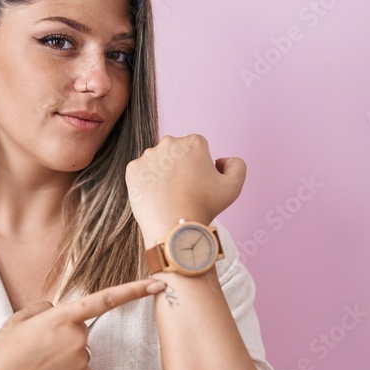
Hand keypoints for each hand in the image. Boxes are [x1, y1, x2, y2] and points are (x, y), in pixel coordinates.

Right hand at [0, 278, 165, 369]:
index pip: (106, 299)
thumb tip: (57, 311)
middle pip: (81, 330)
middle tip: (37, 348)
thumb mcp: (19, 319)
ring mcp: (83, 361)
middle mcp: (78, 337)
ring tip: (37, 365)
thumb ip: (44, 308)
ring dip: (63, 356)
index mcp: (63, 317)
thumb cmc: (5, 353)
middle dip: (64, 335)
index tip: (159, 283)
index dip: (134, 291)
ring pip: (80, 351)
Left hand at [125, 134, 245, 242]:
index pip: (196, 149)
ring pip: (157, 162)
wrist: (175, 227)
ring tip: (168, 195)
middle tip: (183, 190)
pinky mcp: (133, 169)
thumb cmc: (205, 207)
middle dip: (179, 166)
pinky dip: (146, 183)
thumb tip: (221, 160)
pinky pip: (140, 173)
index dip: (199, 166)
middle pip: (175, 152)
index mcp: (194, 142)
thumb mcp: (234, 186)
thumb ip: (236, 165)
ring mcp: (148, 156)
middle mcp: (169, 143)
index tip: (197, 183)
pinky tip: (155, 196)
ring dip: (162, 173)